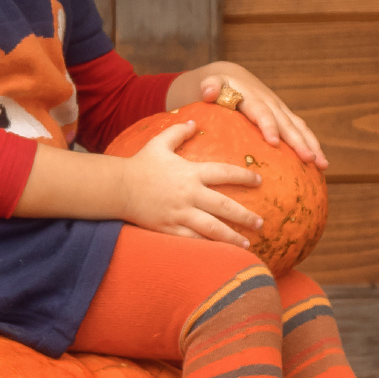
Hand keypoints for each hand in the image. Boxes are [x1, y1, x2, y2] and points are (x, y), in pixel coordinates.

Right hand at [117, 119, 262, 245]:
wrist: (118, 187)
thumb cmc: (140, 164)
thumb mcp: (159, 143)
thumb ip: (178, 132)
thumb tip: (193, 123)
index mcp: (191, 173)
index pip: (224, 173)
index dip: (244, 176)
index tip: (259, 180)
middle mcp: (189, 194)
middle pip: (224, 206)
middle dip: (245, 216)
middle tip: (261, 223)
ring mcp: (180, 213)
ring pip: (212, 228)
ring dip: (232, 237)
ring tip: (247, 245)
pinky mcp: (169, 228)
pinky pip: (192, 240)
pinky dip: (208, 247)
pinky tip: (220, 254)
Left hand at [182, 66, 328, 169]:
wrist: (230, 76)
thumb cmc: (216, 86)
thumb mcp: (209, 82)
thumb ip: (209, 86)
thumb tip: (209, 91)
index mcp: (252, 97)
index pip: (261, 112)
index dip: (268, 126)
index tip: (273, 142)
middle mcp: (270, 103)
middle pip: (286, 123)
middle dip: (298, 141)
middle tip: (309, 159)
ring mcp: (280, 109)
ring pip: (299, 127)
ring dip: (312, 145)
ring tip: (323, 165)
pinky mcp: (284, 116)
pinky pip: (300, 130)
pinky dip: (312, 145)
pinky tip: (320, 165)